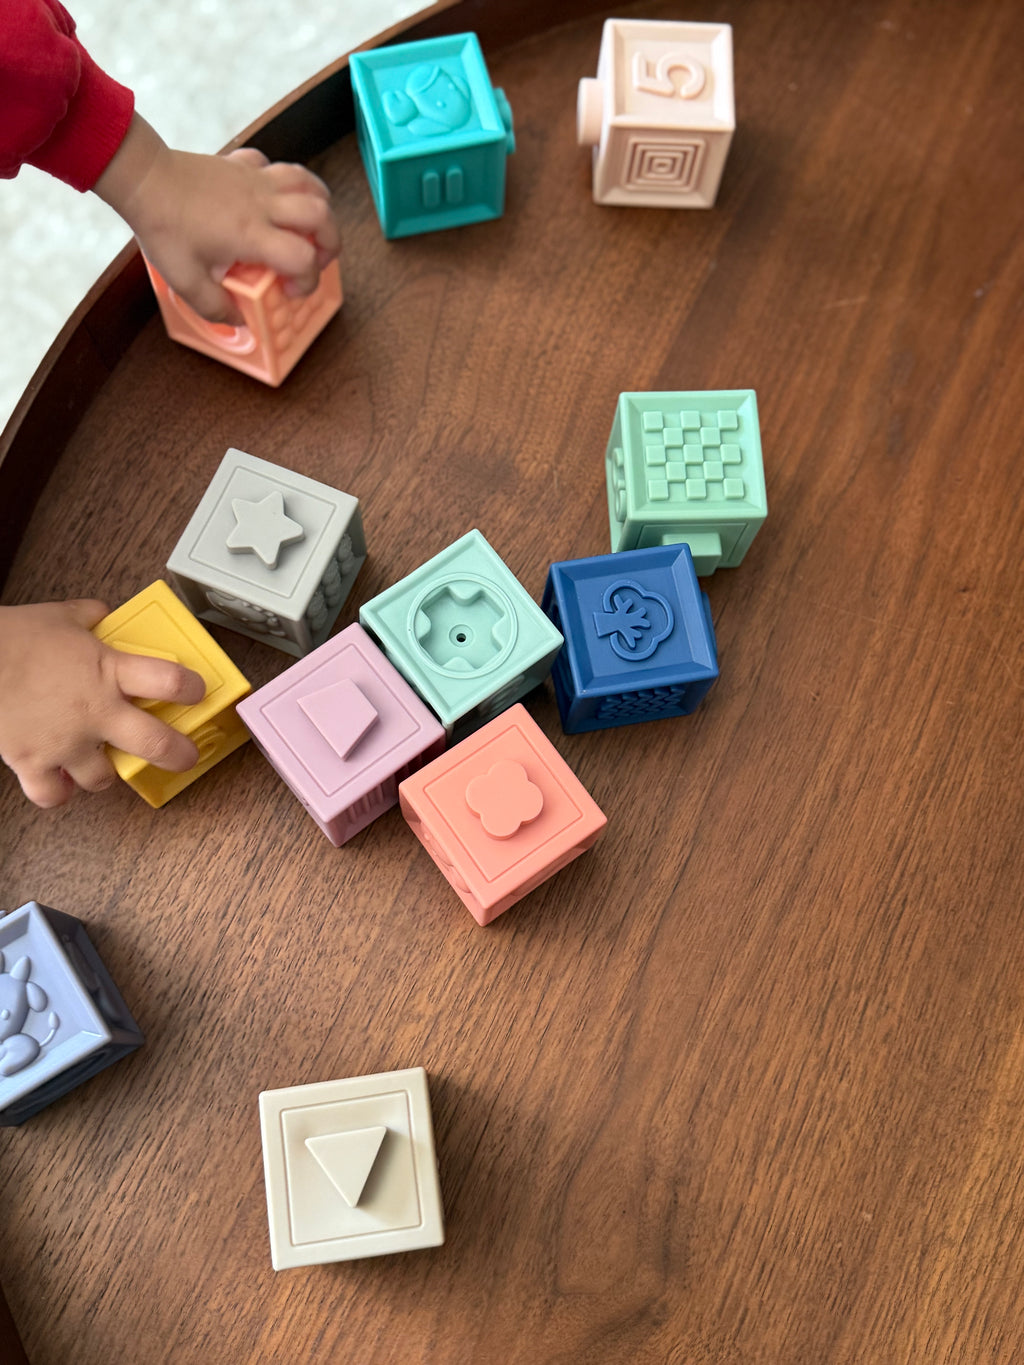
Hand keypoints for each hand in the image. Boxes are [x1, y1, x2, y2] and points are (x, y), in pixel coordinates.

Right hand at [0, 600, 205, 808]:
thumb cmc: (10, 638)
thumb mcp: (60, 616)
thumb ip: (89, 617)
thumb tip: (101, 614)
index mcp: (108, 670)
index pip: (171, 681)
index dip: (192, 689)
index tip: (195, 692)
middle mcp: (95, 711)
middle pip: (156, 744)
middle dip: (179, 755)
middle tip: (185, 756)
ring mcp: (66, 742)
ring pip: (104, 778)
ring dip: (107, 774)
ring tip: (102, 764)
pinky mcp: (32, 762)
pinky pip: (53, 794)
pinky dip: (58, 792)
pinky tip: (60, 782)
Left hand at [94, 115, 339, 321]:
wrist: (143, 178)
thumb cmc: (163, 225)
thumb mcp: (184, 280)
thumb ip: (215, 308)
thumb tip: (239, 321)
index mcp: (251, 235)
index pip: (303, 258)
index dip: (308, 281)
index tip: (290, 291)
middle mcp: (263, 205)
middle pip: (322, 215)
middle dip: (330, 242)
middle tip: (314, 260)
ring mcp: (257, 180)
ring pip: (310, 183)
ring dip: (320, 207)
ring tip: (309, 228)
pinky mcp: (245, 165)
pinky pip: (278, 168)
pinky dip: (287, 184)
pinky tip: (274, 200)